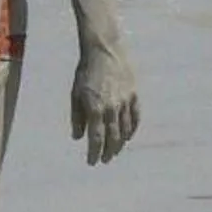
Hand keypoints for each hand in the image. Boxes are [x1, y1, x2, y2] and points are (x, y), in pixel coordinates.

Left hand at [70, 47, 138, 165]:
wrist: (104, 49)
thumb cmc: (86, 72)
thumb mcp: (75, 94)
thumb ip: (77, 117)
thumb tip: (77, 137)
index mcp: (95, 108)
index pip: (96, 138)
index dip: (94, 153)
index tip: (92, 162)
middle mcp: (111, 107)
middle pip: (112, 138)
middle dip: (108, 152)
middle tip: (105, 160)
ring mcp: (125, 101)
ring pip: (125, 130)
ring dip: (120, 144)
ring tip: (115, 151)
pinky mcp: (134, 94)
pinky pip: (135, 117)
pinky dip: (132, 129)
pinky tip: (128, 137)